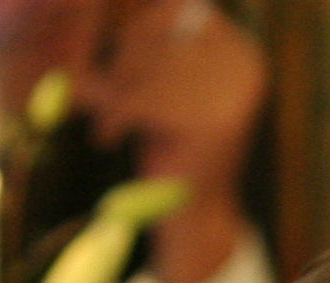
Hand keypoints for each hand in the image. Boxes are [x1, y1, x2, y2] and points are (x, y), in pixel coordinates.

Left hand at [79, 0, 265, 171]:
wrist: (194, 215)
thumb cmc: (175, 145)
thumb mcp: (164, 85)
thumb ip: (143, 48)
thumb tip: (84, 10)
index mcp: (242, 52)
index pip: (178, 10)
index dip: (140, 29)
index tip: (119, 61)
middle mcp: (245, 69)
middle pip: (159, 36)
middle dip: (123, 65)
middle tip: (107, 98)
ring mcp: (232, 97)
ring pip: (147, 68)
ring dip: (116, 93)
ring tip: (108, 121)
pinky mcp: (210, 125)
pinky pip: (142, 99)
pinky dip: (116, 115)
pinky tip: (111, 136)